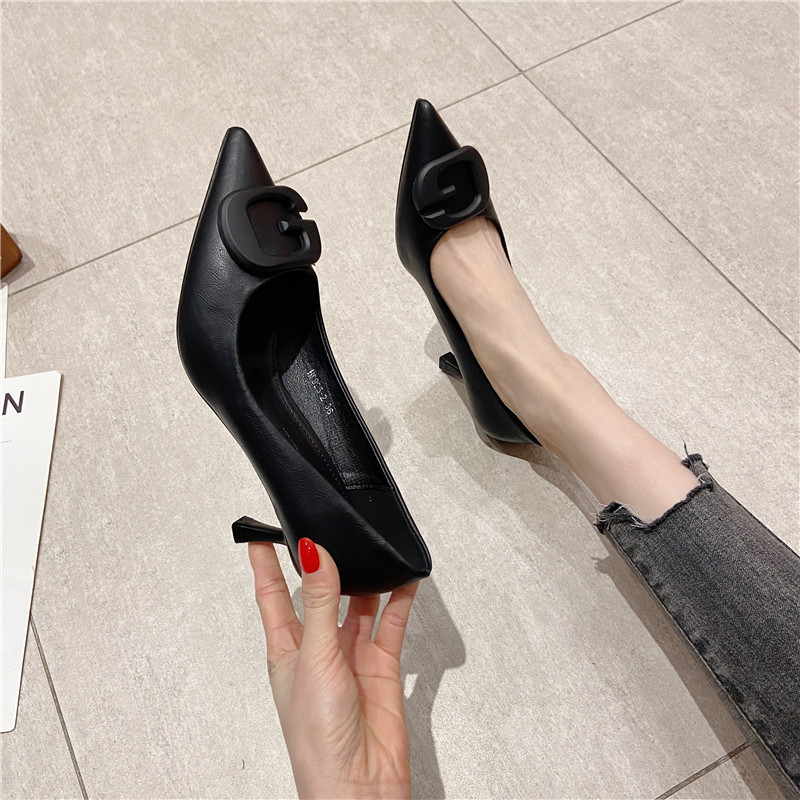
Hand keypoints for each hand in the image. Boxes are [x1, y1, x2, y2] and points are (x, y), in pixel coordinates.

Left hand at [248, 538, 418, 798]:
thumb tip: (315, 555)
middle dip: (323, 566)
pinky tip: (404, 581)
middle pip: (319, 595)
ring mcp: (350, 656)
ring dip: (364, 579)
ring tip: (368, 549)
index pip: (272, 597)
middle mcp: (318, 649)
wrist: (360, 786)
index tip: (260, 535)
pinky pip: (390, 623)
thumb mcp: (314, 659)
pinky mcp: (381, 666)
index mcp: (286, 650)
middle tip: (328, 531)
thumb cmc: (318, 741)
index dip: (265, 566)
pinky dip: (398, 600)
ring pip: (358, 604)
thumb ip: (319, 604)